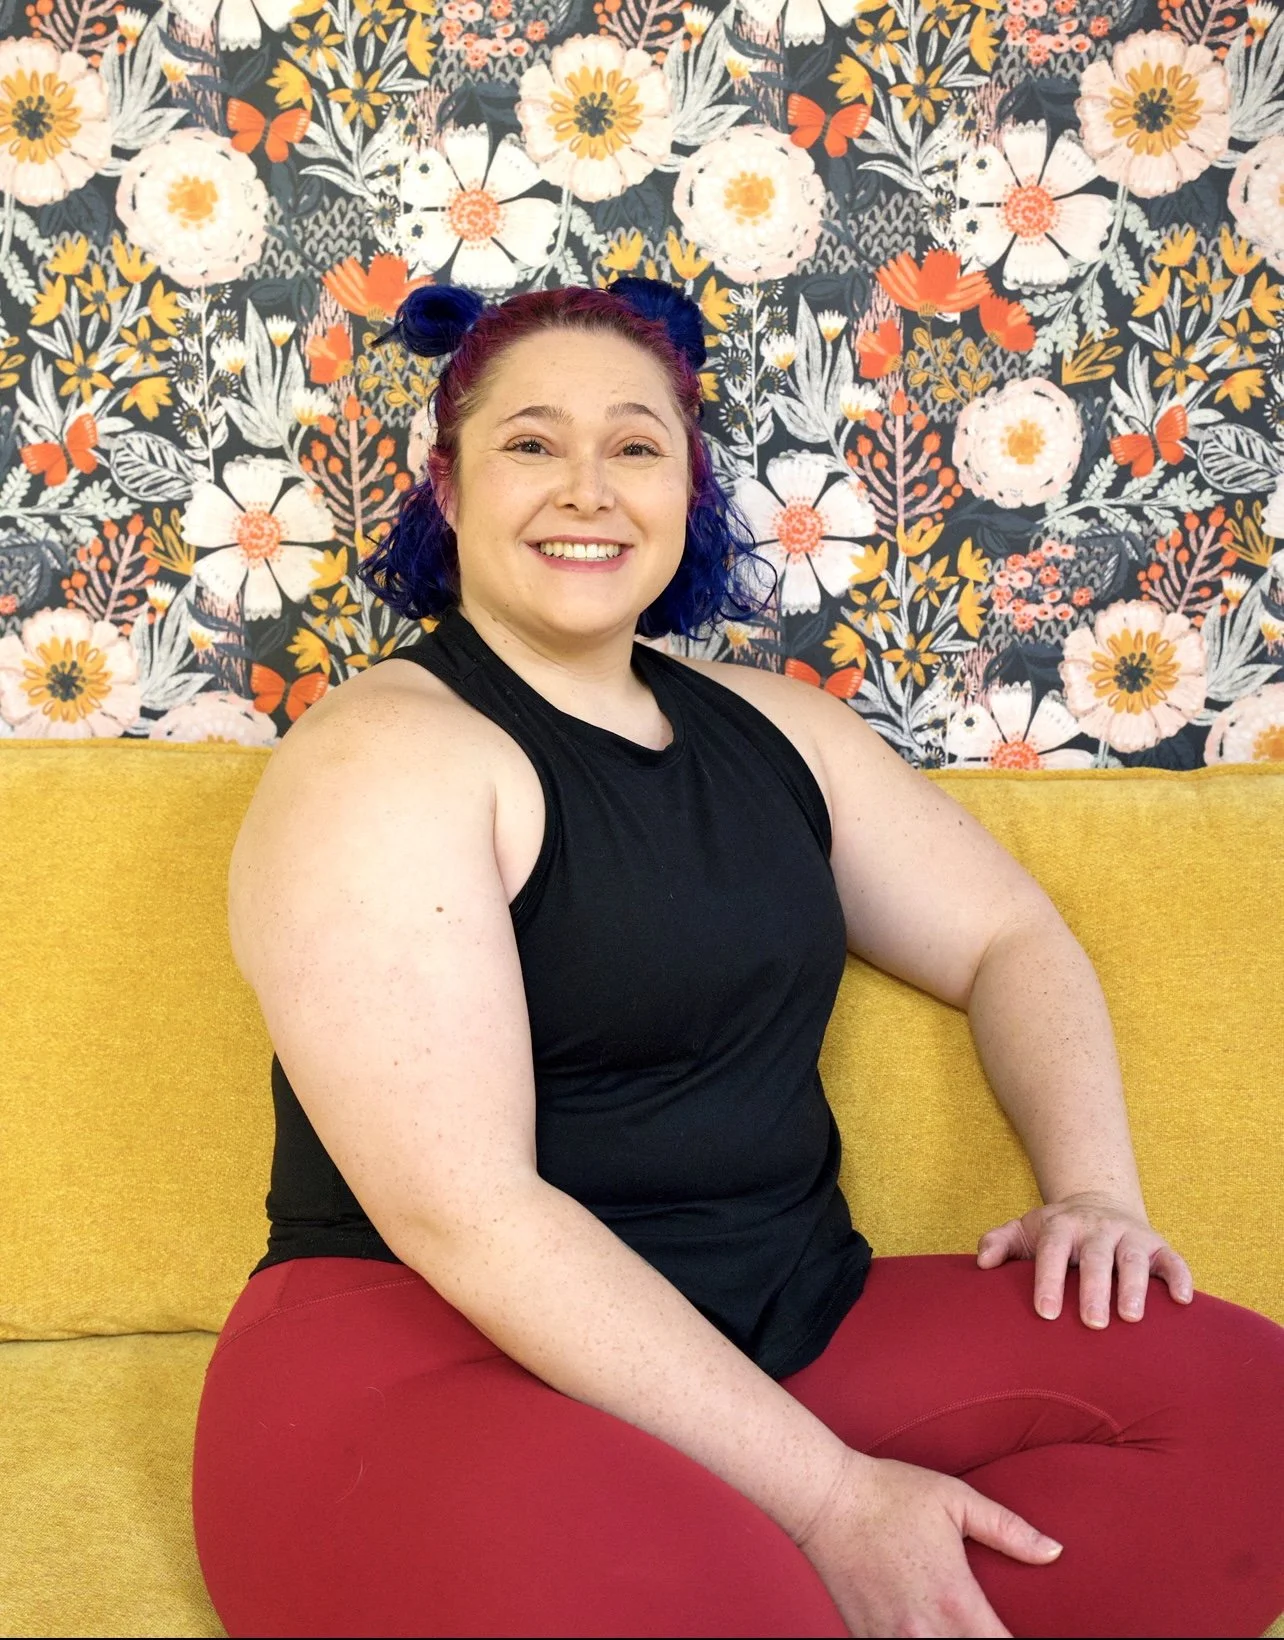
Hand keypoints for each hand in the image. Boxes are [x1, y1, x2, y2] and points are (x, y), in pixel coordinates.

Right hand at [797, 1449, 1062, 1638]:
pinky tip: (923, 1633)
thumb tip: (1054, 1551)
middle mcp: (926, 1632)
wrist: (825, 1498)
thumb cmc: (892, 1493)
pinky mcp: (865, 1639)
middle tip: (989, 1632)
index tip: (1022, 1637)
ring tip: (957, 1631)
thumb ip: (1009, 1530)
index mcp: (957, 1601)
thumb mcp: (956, 1499)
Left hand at [976, 1191, 1193, 1326]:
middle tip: (1092, 1323)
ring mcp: (1129, 1235)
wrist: (1097, 1202)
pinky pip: (1172, 1260)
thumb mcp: (1025, 1229)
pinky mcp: (1157, 1245)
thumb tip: (981, 1263)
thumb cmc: (1056, 1231)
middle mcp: (1096, 1228)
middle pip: (1095, 1257)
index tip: (1046, 1313)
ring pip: (1132, 1259)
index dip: (1049, 1280)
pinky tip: (1183, 1301)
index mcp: (1061, 1226)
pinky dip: (1180, 1277)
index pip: (1052, 1251)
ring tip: (1131, 1317)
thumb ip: (1000, 1242)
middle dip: (1093, 1289)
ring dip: (1134, 1287)